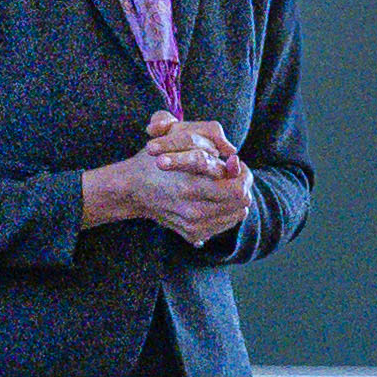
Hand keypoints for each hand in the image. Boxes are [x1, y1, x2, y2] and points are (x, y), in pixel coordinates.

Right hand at [146, 116, 252, 241]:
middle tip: (232, 174)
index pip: (238, 190)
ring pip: (236, 216)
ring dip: (234, 200)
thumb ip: (211, 146)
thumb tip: (235, 162)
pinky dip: (225, 211)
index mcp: (191, 187)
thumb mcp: (179, 142)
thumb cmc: (156, 159)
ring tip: (221, 185)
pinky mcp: (193, 234)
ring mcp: (194, 226)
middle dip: (241, 186)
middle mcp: (194, 211)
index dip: (243, 175)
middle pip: (241, 205)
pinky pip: (225, 225)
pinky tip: (213, 199)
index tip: (235, 164)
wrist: (133, 189)